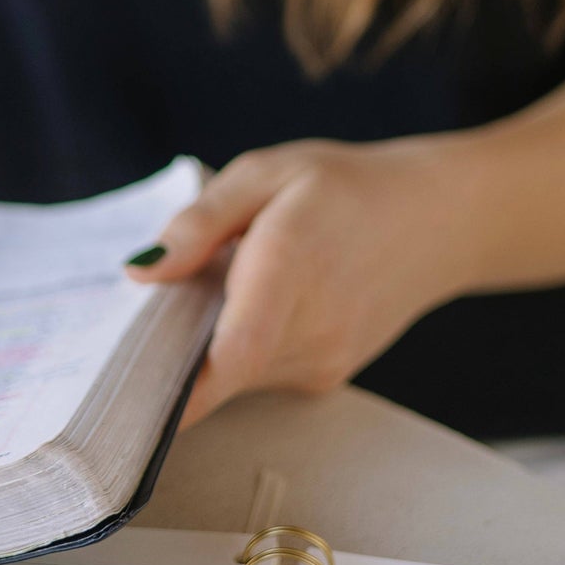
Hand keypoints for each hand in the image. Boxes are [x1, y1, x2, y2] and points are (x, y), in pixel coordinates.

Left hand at [126, 141, 475, 426]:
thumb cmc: (343, 189)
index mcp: (289, 265)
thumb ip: (201, 223)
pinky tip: (250, 307)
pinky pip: (255, 376)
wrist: (440, 222)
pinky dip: (236, 351)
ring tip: (218, 292)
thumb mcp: (266, 174)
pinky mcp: (324, 379)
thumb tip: (141, 270)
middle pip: (213, 371)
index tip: (124, 390)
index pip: (229, 355)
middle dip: (170, 353)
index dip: (170, 387)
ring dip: (205, 348)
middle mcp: (310, 329)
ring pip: (231, 377)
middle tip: (147, 316)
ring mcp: (321, 362)